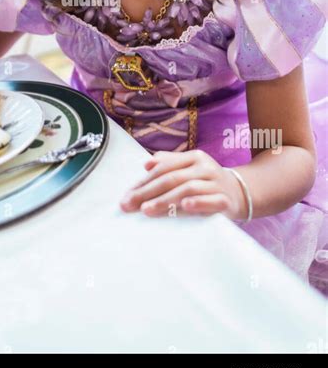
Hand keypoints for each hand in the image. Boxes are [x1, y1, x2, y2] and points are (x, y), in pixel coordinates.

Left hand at [119, 149, 245, 219]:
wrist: (242, 193)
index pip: (163, 168)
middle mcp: (204, 167)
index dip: (143, 181)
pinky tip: (185, 206)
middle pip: (171, 178)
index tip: (126, 195)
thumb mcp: (190, 169)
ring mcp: (216, 183)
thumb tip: (146, 163)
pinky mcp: (226, 200)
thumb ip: (169, 163)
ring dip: (165, 200)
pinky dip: (198, 202)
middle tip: (128, 205)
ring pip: (187, 189)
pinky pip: (212, 201)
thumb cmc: (207, 182)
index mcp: (193, 157)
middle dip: (146, 192)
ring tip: (147, 210)